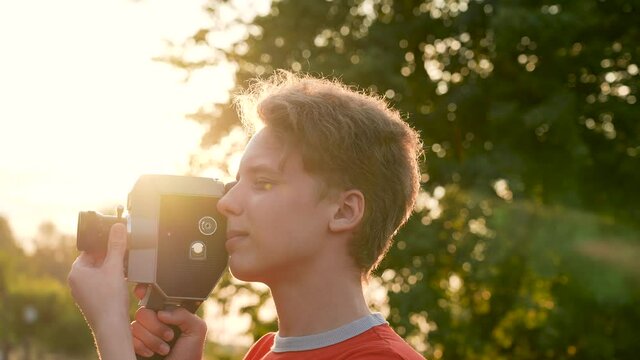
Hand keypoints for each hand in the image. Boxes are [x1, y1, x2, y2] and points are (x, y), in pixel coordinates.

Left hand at [68, 223, 134, 359]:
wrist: (111, 325)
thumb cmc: (109, 298)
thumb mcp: (115, 267)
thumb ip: (117, 245)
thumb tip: (117, 227)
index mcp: (76, 271)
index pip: (90, 250)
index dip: (105, 246)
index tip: (118, 243)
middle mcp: (76, 281)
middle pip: (96, 261)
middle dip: (111, 258)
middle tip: (124, 257)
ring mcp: (83, 292)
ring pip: (100, 273)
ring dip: (113, 269)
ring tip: (124, 271)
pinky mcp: (92, 300)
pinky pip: (101, 284)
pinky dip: (112, 281)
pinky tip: (122, 283)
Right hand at [131, 285, 206, 359]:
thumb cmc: (189, 354)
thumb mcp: (197, 330)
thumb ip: (185, 314)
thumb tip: (162, 312)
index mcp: (168, 314)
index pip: (153, 297)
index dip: (145, 291)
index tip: (142, 292)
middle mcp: (153, 322)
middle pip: (143, 312)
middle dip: (157, 326)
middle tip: (169, 336)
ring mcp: (141, 334)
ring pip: (135, 326)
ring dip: (152, 340)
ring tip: (164, 349)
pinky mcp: (131, 345)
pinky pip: (129, 338)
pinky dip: (141, 347)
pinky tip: (151, 353)